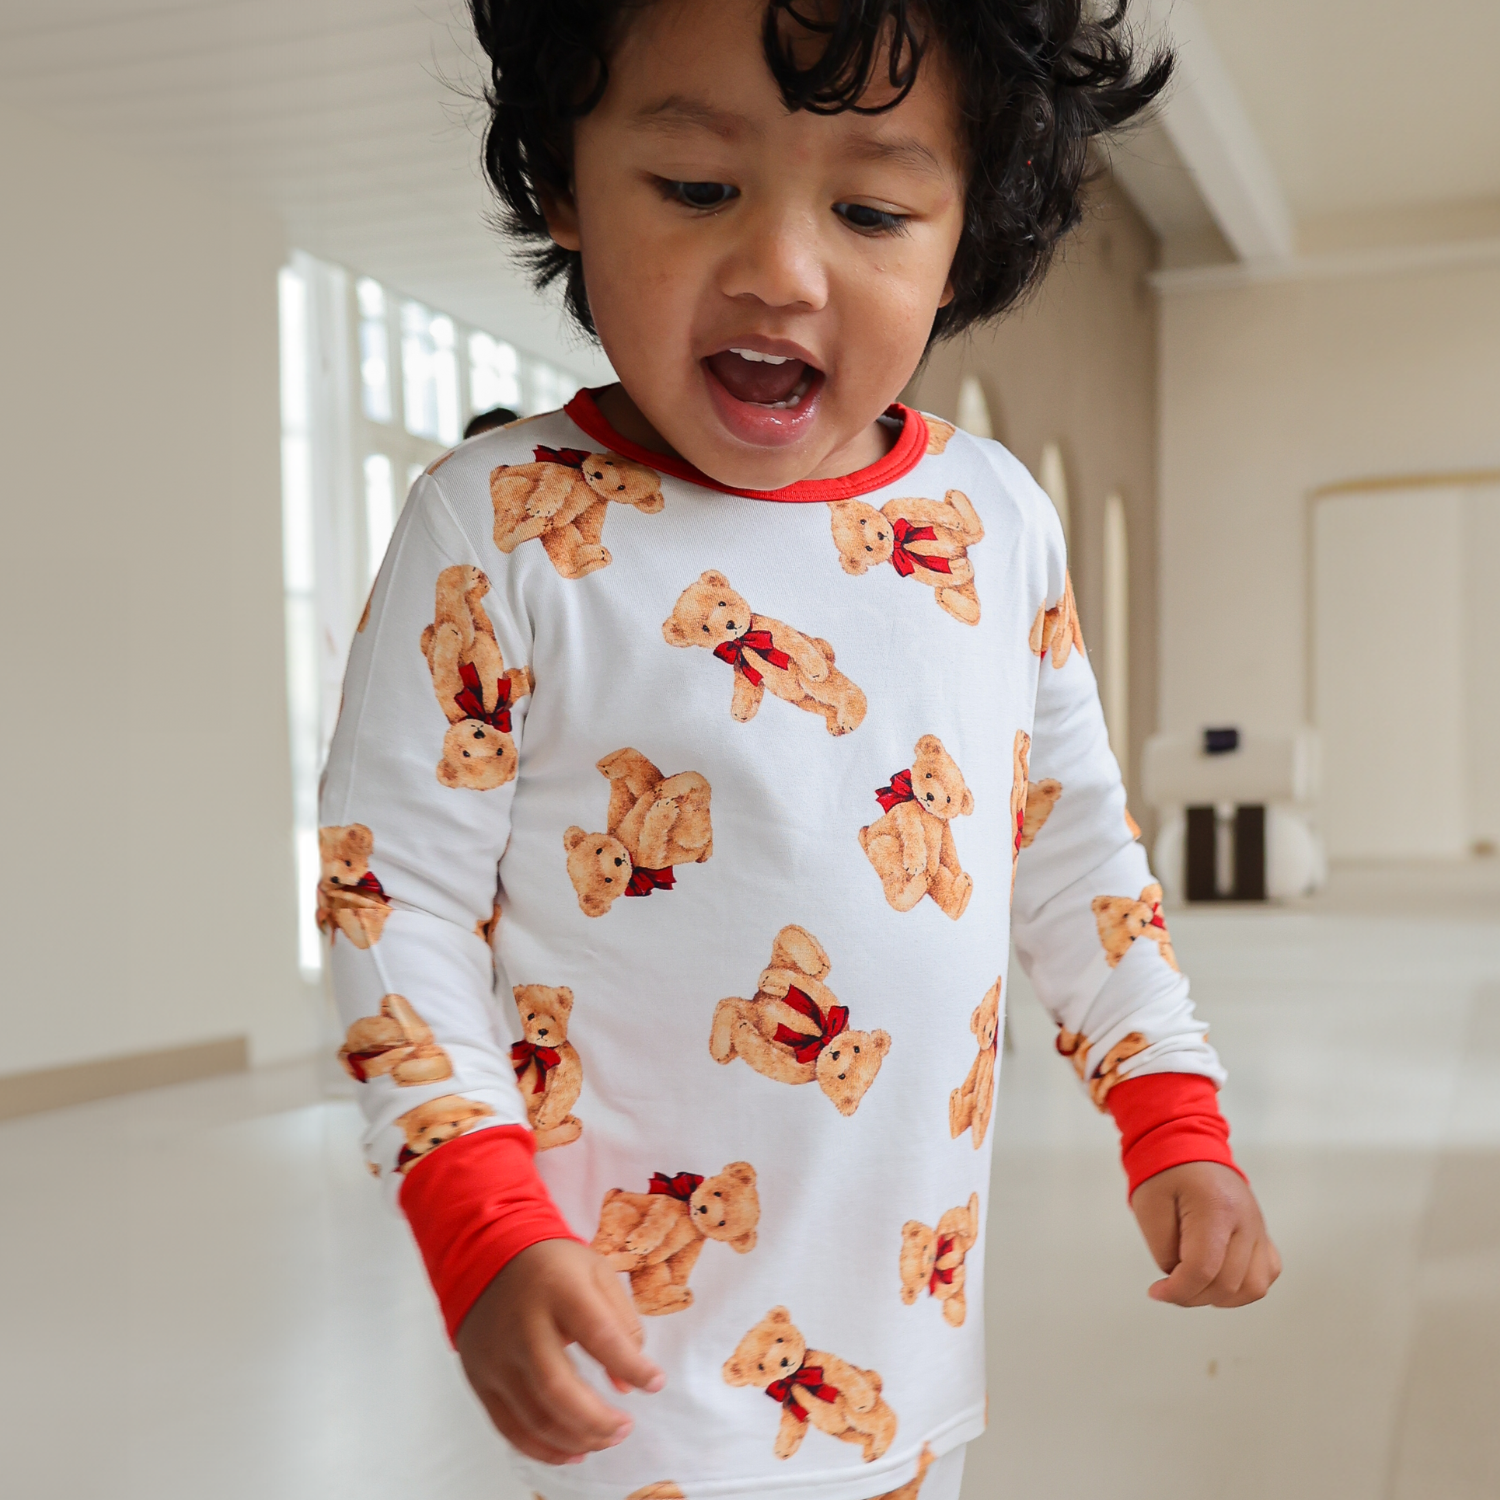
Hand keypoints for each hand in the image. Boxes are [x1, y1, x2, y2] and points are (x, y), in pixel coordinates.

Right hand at [455, 1238, 664, 1465]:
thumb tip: (628, 1383)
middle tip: (625, 1428)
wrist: (487, 1256)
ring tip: (605, 1440)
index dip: (631, 1366)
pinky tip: (572, 1451)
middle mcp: (522, 1325)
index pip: (599, 1335)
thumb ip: (620, 1321)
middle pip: (558, 1388)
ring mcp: (496, 1356)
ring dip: (576, 1439)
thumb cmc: (553, 1266)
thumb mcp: (596, 1271)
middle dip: (598, 1420)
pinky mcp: (480, 1379)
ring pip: (534, 1416)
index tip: (656, 1383)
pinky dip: (542, 1449)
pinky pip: (509, 1427)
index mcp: (558, 1289)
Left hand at [1130, 1160, 1280, 1307]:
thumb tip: (1181, 1279)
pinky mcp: (1263, 1233)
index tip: (1156, 1292)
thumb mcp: (1149, 1207)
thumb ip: (1164, 1250)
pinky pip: (1266, 1274)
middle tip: (1168, 1288)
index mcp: (1216, 1207)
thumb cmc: (1165, 1171)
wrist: (1187, 1142)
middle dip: (1193, 1295)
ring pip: (1254, 1286)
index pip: (1203, 1268)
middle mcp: (1246, 1220)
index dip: (1177, 1290)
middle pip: (1228, 1283)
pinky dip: (1243, 1287)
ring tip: (1192, 1285)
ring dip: (1220, 1296)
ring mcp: (1259, 1227)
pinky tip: (1216, 1280)